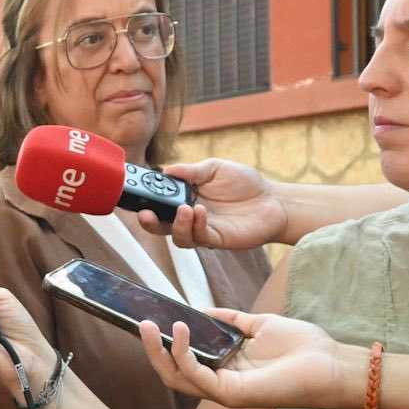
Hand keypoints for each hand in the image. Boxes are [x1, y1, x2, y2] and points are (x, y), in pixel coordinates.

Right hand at [135, 158, 287, 250]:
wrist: (274, 200)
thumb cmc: (245, 184)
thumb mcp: (214, 168)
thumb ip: (190, 171)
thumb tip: (166, 170)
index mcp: (184, 199)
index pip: (158, 203)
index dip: (144, 201)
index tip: (135, 194)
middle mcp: (189, 217)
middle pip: (160, 226)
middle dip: (148, 222)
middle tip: (144, 214)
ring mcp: (202, 230)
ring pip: (178, 237)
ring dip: (177, 225)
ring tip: (185, 209)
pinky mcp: (218, 239)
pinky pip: (200, 237)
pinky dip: (196, 225)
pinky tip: (201, 212)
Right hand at [136, 309, 362, 408]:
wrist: (332, 363)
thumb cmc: (303, 347)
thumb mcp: (259, 324)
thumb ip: (230, 320)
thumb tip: (201, 310)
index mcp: (225, 369)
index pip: (183, 360)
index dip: (164, 343)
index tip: (152, 318)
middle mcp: (220, 383)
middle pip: (172, 372)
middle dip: (152, 350)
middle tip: (141, 323)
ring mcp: (224, 392)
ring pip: (177, 377)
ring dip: (160, 352)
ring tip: (152, 325)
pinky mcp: (232, 395)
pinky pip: (197, 375)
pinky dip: (184, 353)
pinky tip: (181, 329)